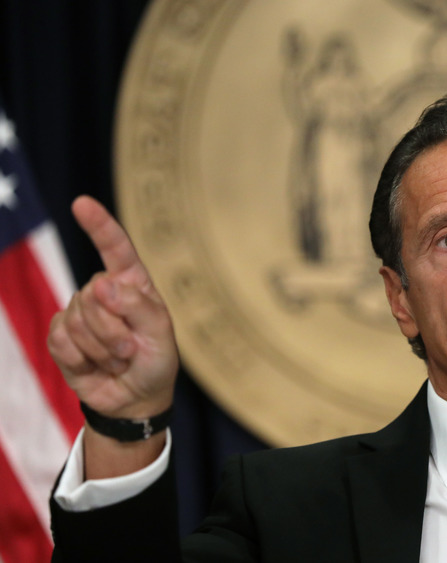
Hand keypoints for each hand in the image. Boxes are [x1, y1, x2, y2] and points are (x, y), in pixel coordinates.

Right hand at [48, 196, 177, 419]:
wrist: (134, 399)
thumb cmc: (155, 362)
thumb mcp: (161, 335)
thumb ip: (138, 307)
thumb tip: (102, 284)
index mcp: (133, 284)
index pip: (116, 249)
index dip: (99, 225)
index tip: (82, 203)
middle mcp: (104, 292)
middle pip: (94, 295)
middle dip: (114, 329)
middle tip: (131, 350)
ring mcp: (80, 312)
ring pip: (78, 319)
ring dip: (102, 348)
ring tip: (118, 359)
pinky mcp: (62, 335)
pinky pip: (62, 339)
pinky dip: (81, 358)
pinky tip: (94, 365)